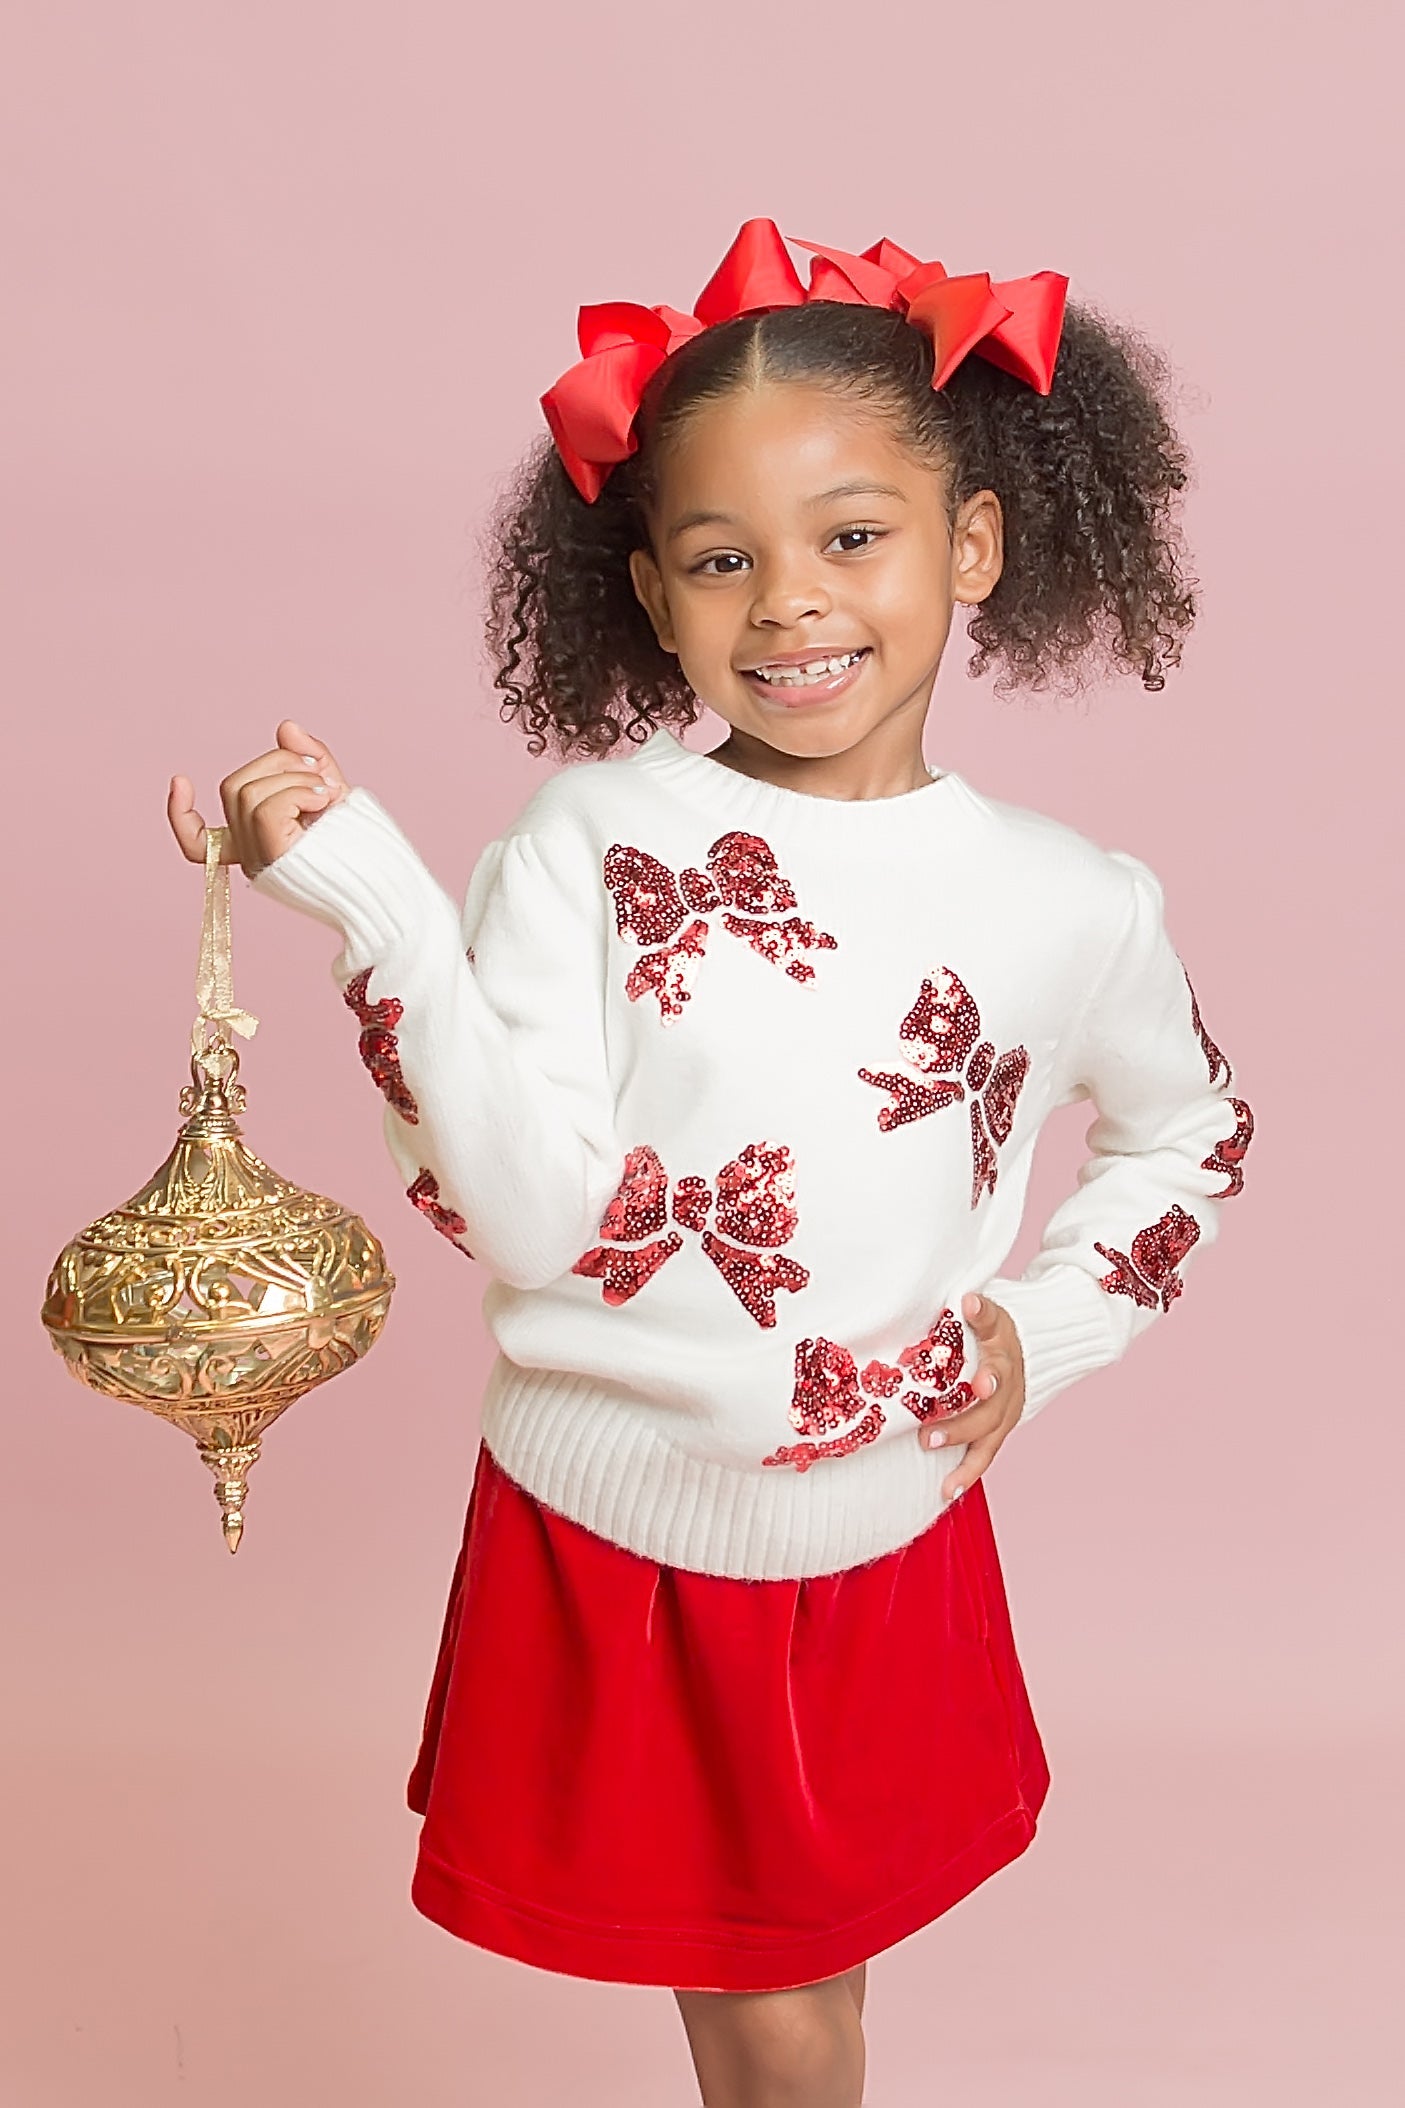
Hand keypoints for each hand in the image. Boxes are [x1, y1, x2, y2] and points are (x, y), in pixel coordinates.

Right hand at [167, 720, 350, 880]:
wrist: (387, 883)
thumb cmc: (362, 845)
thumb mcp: (332, 791)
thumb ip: (309, 759)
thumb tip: (286, 727)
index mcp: (256, 844)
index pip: (197, 843)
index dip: (178, 815)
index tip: (179, 780)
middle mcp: (249, 854)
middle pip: (233, 787)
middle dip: (279, 763)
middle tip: (322, 777)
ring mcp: (259, 858)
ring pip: (248, 791)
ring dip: (295, 777)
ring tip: (328, 794)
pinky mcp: (275, 857)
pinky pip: (267, 807)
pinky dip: (299, 791)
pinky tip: (324, 800)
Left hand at [921, 1292, 1026, 1501]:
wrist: (1034, 1350)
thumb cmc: (996, 1331)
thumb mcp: (992, 1313)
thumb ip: (979, 1312)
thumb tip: (967, 1300)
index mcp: (1003, 1345)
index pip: (994, 1336)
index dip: (984, 1340)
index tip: (974, 1356)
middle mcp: (1009, 1381)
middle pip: (989, 1402)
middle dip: (961, 1419)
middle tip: (929, 1430)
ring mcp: (1007, 1409)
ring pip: (988, 1434)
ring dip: (961, 1447)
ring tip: (934, 1457)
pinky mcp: (1002, 1428)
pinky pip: (985, 1454)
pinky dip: (968, 1473)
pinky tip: (948, 1490)